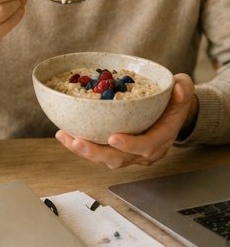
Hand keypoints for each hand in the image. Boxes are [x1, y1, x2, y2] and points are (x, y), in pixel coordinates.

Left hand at [56, 74, 197, 167]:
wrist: (172, 113)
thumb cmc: (174, 100)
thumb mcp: (183, 90)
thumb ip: (183, 88)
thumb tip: (178, 88)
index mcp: (162, 137)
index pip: (147, 145)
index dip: (130, 145)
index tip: (113, 138)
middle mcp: (146, 151)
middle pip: (120, 159)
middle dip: (97, 153)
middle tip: (77, 142)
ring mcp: (131, 154)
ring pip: (106, 159)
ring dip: (84, 151)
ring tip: (65, 137)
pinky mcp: (118, 151)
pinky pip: (99, 153)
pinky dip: (80, 146)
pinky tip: (64, 134)